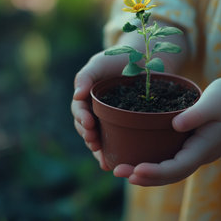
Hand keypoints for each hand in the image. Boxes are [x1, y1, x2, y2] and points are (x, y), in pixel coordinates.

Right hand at [72, 51, 129, 169]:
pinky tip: (114, 163)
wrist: (144, 59)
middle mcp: (95, 110)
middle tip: (94, 141)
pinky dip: (114, 152)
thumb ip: (85, 76)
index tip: (89, 124)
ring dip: (98, 149)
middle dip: (89, 136)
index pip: (79, 111)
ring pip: (100, 137)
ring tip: (103, 158)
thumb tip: (76, 95)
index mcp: (86, 97)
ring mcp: (110, 119)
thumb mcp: (99, 63)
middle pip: (87, 128)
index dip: (82, 119)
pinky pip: (117, 140)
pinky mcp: (125, 125)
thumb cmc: (118, 57)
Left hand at [113, 67, 220, 185]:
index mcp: (206, 147)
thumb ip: (195, 114)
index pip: (178, 167)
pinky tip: (138, 159)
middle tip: (118, 171)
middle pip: (171, 174)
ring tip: (122, 170)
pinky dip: (155, 163)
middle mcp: (201, 154)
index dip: (156, 172)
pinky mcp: (193, 144)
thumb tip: (175, 124)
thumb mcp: (213, 101)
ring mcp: (198, 151)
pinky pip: (172, 159)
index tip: (136, 170)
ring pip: (171, 170)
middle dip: (144, 176)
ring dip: (147, 173)